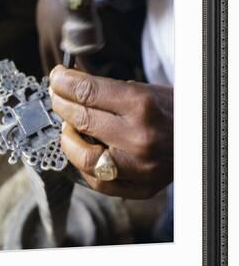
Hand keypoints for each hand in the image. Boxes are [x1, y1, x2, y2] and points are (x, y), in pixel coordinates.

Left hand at [49, 65, 172, 198]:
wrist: (209, 141)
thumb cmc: (171, 111)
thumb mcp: (145, 90)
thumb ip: (107, 90)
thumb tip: (69, 84)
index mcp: (141, 105)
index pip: (87, 91)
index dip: (63, 82)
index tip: (56, 77)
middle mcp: (139, 137)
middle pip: (81, 118)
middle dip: (61, 103)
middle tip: (57, 96)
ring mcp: (138, 167)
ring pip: (83, 156)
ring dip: (67, 137)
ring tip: (67, 125)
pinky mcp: (140, 187)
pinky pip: (98, 181)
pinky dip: (82, 164)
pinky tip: (81, 148)